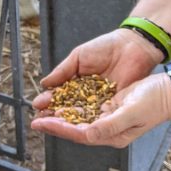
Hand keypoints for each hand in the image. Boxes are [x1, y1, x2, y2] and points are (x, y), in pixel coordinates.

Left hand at [31, 71, 170, 147]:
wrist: (168, 90)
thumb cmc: (154, 102)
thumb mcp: (131, 112)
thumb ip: (109, 124)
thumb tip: (88, 133)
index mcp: (113, 135)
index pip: (80, 134)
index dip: (59, 129)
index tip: (41, 124)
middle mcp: (108, 129)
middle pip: (76, 128)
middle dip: (55, 124)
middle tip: (35, 121)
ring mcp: (108, 118)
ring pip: (79, 118)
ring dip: (61, 116)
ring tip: (43, 113)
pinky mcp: (109, 106)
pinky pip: (86, 108)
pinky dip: (72, 106)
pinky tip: (62, 102)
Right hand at [32, 28, 162, 113]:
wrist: (132, 46)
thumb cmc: (105, 47)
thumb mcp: (79, 56)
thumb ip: (62, 71)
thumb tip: (45, 83)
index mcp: (75, 82)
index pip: (58, 94)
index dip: (48, 100)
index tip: (37, 105)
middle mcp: (86, 94)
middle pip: (67, 108)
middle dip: (54, 114)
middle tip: (41, 120)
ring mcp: (99, 101)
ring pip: (81, 114)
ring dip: (68, 121)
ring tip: (55, 125)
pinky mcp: (113, 106)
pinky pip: (98, 115)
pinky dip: (88, 120)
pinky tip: (78, 125)